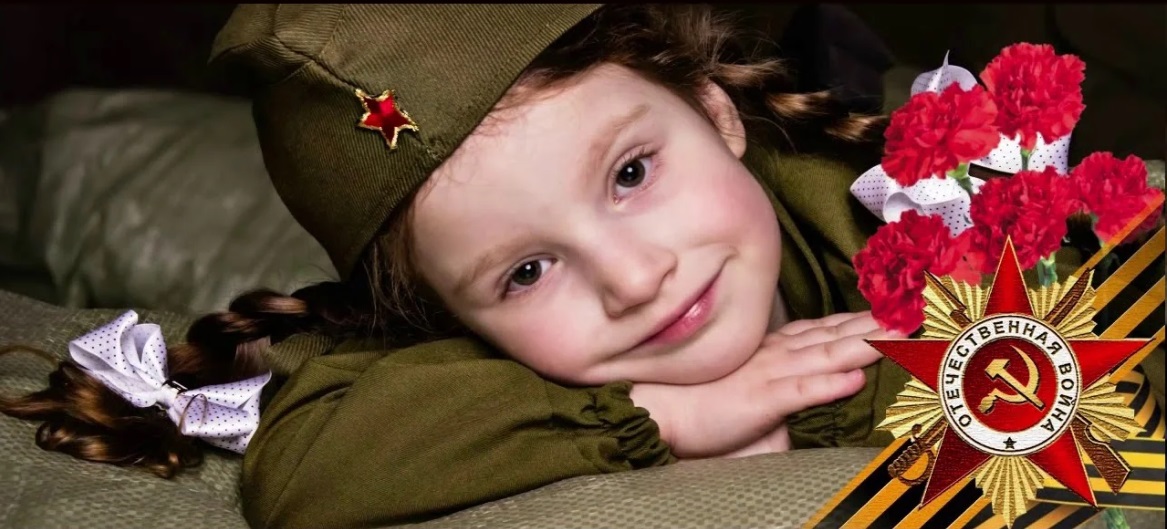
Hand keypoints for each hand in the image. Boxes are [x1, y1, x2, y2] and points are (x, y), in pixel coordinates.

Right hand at [630, 311, 898, 459]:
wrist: (661, 407)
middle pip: (835, 334)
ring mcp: (770, 374)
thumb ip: (777, 379)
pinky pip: (798, 391)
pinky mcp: (760, 400)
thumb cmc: (700, 398)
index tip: (893, 307)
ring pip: (825, 355)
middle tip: (913, 309)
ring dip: (862, 343)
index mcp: (774, 350)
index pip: (825, 329)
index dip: (861, 318)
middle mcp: (777, 354)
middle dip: (875, 322)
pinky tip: (853, 378)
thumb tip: (802, 378)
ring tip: (897, 334)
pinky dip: (826, 384)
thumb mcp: (746, 382)